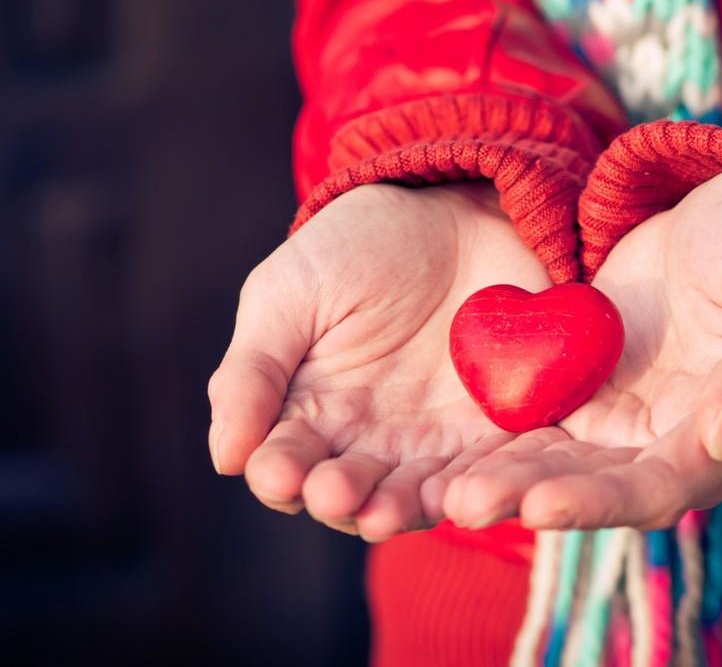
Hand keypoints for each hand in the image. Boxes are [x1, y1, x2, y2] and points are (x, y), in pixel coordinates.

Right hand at [207, 183, 550, 540]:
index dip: (280, 473)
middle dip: (339, 498)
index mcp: (310, 415)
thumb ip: (252, 372)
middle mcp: (370, 443)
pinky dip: (477, 491)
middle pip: (349, 493)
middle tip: (335, 493)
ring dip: (398, 511)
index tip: (278, 473)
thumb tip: (225, 457)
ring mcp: (435, 443)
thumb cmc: (358, 247)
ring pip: (413, 498)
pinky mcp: (497, 432)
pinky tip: (464, 496)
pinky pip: (488, 473)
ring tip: (385, 512)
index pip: (286, 463)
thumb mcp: (289, 294)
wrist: (458, 209)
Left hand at [441, 166, 721, 529]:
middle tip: (464, 504)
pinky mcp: (580, 384)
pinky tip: (441, 446)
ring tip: (441, 493)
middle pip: (594, 486)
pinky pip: (530, 415)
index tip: (540, 507)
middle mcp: (665, 443)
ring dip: (502, 477)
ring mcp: (618, 417)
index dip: (602, 500)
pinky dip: (492, 433)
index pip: (660, 487)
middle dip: (530, 498)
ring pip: (553, 460)